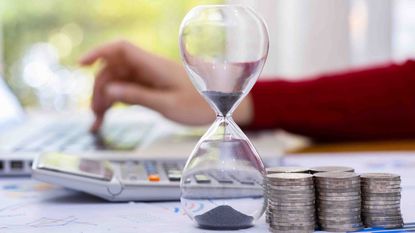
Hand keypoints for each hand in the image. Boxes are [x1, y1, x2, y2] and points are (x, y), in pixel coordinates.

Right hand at [80, 40, 252, 131]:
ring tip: (98, 121)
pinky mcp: (151, 87)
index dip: (98, 52)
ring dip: (105, 98)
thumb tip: (109, 91)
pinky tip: (108, 115)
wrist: (220, 107)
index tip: (80, 65)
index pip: (120, 49)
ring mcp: (149, 78)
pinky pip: (127, 90)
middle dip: (99, 89)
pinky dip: (115, 101)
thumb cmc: (199, 105)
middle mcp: (149, 69)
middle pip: (113, 70)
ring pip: (117, 81)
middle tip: (95, 114)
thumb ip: (138, 97)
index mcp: (153, 66)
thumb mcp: (167, 105)